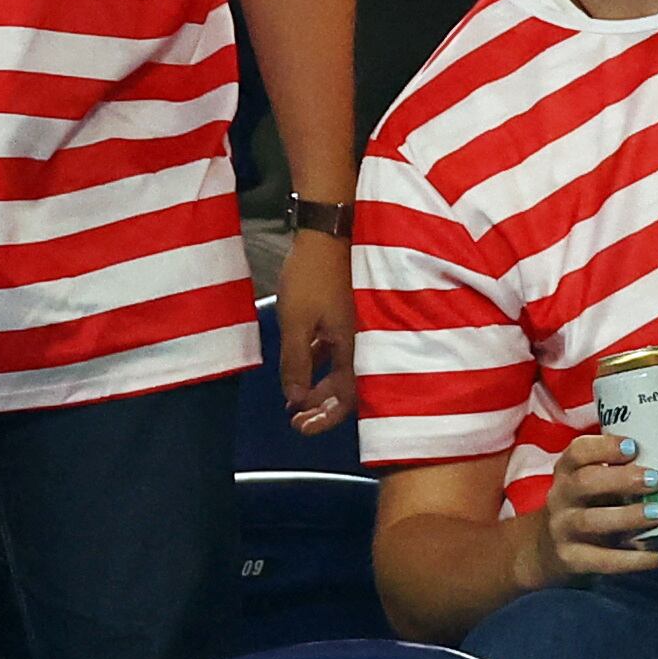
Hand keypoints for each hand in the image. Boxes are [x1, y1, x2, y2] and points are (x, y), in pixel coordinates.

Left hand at [278, 226, 358, 434]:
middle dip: (320, 405)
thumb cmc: (312, 274)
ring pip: (341, 368)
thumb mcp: (295, 323)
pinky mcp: (349, 313)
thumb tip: (295, 398)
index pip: (347, 398)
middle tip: (296, 418)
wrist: (328, 230)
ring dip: (319, 384)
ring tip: (295, 396)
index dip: (325, 418)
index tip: (301, 428)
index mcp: (354, 347)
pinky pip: (339, 347)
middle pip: (347, 388)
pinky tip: (304, 360)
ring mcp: (357, 327)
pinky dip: (321, 360)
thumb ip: (296, 364)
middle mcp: (362, 341)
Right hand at [533, 429, 657, 582]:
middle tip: (654, 479)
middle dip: (620, 479)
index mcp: (567, 472)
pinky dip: (637, 560)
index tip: (633, 446)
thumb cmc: (585, 507)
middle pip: (585, 483)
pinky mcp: (573, 560)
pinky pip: (605, 561)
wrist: (548, 551)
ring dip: (628, 516)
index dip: (604, 447)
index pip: (578, 452)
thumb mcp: (591, 485)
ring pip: (592, 521)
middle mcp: (561, 497)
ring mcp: (564, 530)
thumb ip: (618, 474)